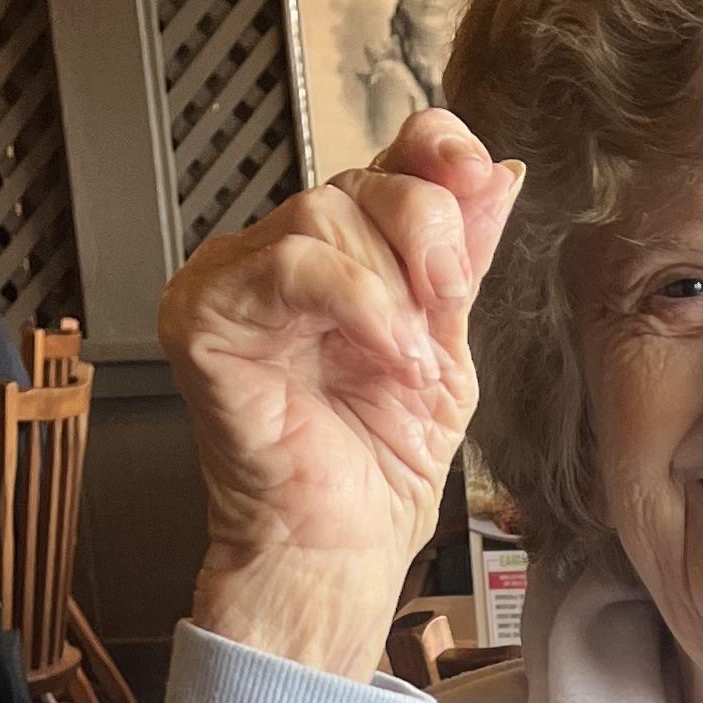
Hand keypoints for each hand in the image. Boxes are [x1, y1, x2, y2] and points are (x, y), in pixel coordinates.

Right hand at [160, 113, 522, 680]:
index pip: (382, 160)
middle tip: (447, 309)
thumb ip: (463, 259)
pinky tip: (386, 357)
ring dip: (392, 290)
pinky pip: (290, 265)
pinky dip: (358, 305)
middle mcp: (283, 258)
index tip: (478, 173)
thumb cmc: (378, 473)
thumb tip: (498, 174)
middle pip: (359, 182)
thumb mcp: (446, 350)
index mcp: (341, 257)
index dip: (433, 150)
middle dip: (425, 240)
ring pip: (324, 214)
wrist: (339, 553)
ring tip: (408, 364)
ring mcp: (234, 282)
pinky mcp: (204, 316)